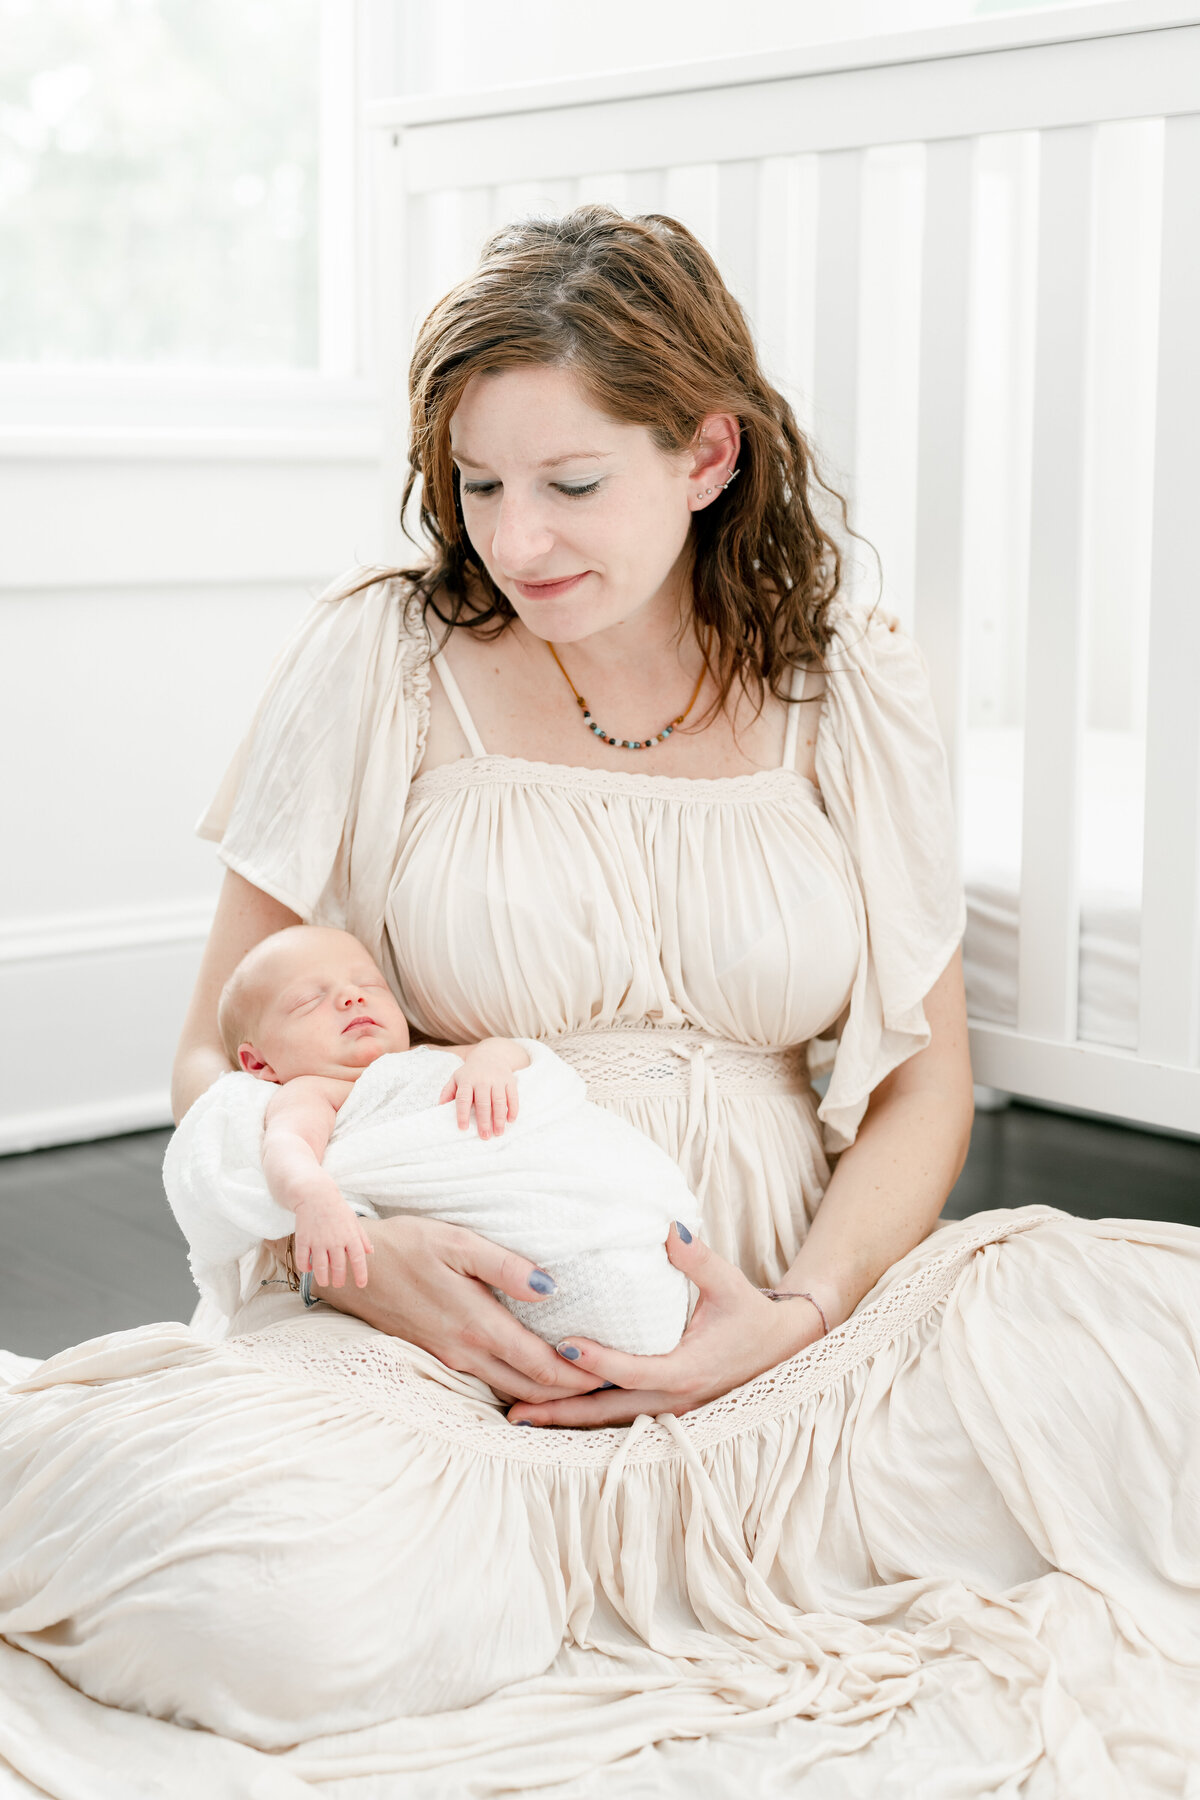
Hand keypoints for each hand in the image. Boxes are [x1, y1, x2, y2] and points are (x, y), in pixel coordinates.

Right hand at [292, 1181, 373, 1288]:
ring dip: (323, 1278)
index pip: (358, 1259)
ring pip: (320, 1268)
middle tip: (338, 1284)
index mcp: (350, 1236)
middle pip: (338, 1267)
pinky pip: (303, 1260)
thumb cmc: (337, 1208)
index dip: (361, 1274)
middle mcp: (335, 1241)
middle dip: (339, 1280)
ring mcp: (318, 1241)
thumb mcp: (354, 1220)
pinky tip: (309, 1269)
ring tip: (325, 1282)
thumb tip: (370, 1252)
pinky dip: (305, 1268)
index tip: (361, 1285)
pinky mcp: (303, 1239)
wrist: (315, 1195)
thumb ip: (362, 1237)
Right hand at [311, 1215, 604, 1404]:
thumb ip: (505, 1266)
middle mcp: (465, 1352)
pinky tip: (536, 1378)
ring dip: (549, 1395)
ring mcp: (450, 1359)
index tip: (615, 1372)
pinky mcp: (440, 1357)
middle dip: (573, 1394)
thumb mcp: (457, 1242)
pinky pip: (488, 1383)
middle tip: (613, 1386)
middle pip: (531, 1389)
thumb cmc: (405, 1246)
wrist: (349, 1269)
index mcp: (476, 1325)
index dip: (579, 1375)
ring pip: (510, 1391)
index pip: (540, 1366)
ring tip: (584, 1388)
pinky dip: (520, 1388)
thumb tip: (552, 1288)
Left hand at [439, 1050, 519, 1138]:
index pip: (463, 1098)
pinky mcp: (510, 1081)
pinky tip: (510, 1120)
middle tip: (484, 1136)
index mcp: (467, 1080)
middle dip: (484, 1121)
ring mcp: (497, 1079)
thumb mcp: (456, 1078)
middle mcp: (482, 1079)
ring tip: (498, 1133)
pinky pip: (513, 1096)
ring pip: (499, 1101)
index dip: (463, 1114)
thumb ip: (448, 1092)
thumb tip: (439, 1106)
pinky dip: (513, 1109)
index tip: (463, 1128)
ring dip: (499, 1118)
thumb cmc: (470, 1072)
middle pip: (483, 1102)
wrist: (491, 1054)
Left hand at [507, 1225, 826, 1427]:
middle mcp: (674, 1398)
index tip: (563, 1347)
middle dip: (561, 1412)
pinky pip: (619, 1417)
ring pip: (609, 1421)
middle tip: (515, 1411)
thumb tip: (668, 1226)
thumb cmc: (752, 1315)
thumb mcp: (729, 1284)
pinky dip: (585, 1416)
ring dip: (566, 1420)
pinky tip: (554, 1412)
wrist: (782, 1351)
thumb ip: (697, 1258)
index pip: (633, 1370)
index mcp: (687, 1370)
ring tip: (520, 1417)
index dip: (598, 1362)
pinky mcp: (665, 1411)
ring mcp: (669, 1411)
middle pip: (608, 1411)